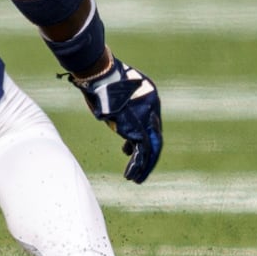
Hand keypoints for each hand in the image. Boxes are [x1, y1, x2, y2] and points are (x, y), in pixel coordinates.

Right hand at [68, 57, 162, 183]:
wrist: (102, 76)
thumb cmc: (102, 81)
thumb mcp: (114, 93)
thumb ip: (117, 105)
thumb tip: (109, 117)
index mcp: (150, 101)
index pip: (150, 127)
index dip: (142, 141)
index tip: (128, 151)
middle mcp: (152, 112)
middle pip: (154, 141)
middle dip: (147, 160)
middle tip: (141, 173)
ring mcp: (145, 121)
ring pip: (149, 150)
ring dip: (142, 167)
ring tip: (135, 180)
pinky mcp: (137, 130)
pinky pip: (141, 152)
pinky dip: (137, 165)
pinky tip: (130, 175)